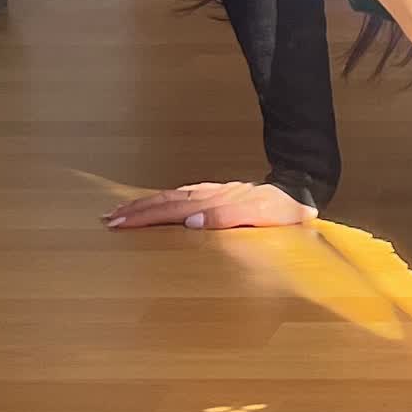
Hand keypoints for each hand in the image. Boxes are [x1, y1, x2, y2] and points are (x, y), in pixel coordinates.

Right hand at [100, 181, 317, 230]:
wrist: (302, 188)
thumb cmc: (284, 210)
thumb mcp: (261, 216)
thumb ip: (227, 219)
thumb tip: (190, 222)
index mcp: (215, 203)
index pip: (172, 210)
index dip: (145, 217)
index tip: (120, 223)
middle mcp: (211, 195)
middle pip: (166, 201)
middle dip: (136, 211)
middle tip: (109, 219)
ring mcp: (214, 192)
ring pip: (172, 196)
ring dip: (146, 204)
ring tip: (123, 211)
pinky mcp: (220, 193)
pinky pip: (184, 194)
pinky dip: (165, 199)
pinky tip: (157, 203)